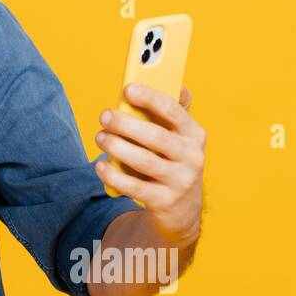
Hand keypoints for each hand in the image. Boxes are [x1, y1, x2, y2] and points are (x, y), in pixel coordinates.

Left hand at [95, 85, 204, 243]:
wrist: (182, 211)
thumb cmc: (172, 162)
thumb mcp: (179, 139)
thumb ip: (174, 114)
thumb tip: (178, 85)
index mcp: (194, 135)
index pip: (174, 111)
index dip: (150, 98)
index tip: (127, 89)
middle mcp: (192, 157)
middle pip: (156, 137)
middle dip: (126, 124)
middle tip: (104, 116)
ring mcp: (180, 181)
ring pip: (145, 161)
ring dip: (117, 148)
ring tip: (100, 137)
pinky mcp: (165, 202)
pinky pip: (135, 187)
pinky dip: (114, 176)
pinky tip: (100, 165)